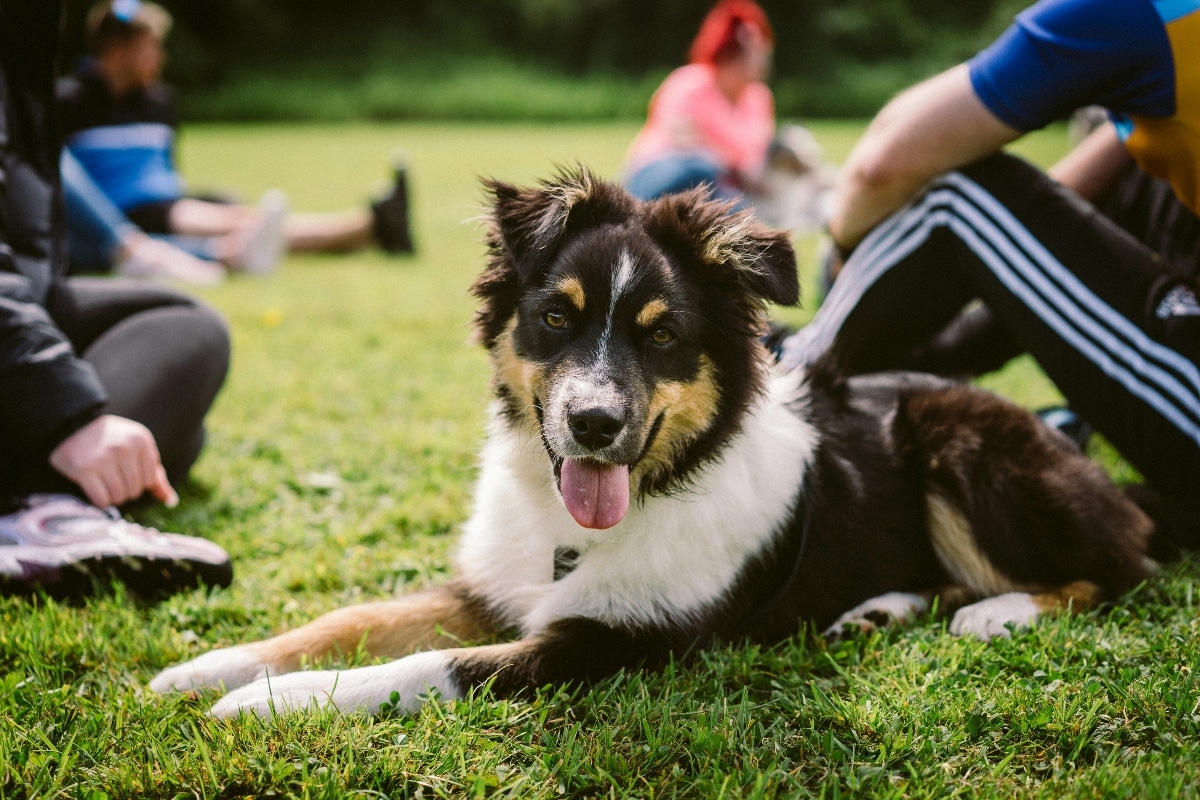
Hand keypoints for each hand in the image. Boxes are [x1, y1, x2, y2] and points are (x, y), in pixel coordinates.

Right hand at [48, 415, 178, 507]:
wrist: (73, 425)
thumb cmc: (111, 440)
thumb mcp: (138, 448)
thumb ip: (155, 474)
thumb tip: (171, 501)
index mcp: (141, 441)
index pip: (150, 480)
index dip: (139, 483)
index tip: (127, 474)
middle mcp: (124, 449)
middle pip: (135, 490)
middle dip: (126, 491)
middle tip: (114, 480)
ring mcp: (103, 459)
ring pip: (118, 497)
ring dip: (112, 497)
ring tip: (105, 484)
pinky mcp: (84, 470)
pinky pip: (101, 499)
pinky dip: (100, 501)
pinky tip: (95, 490)